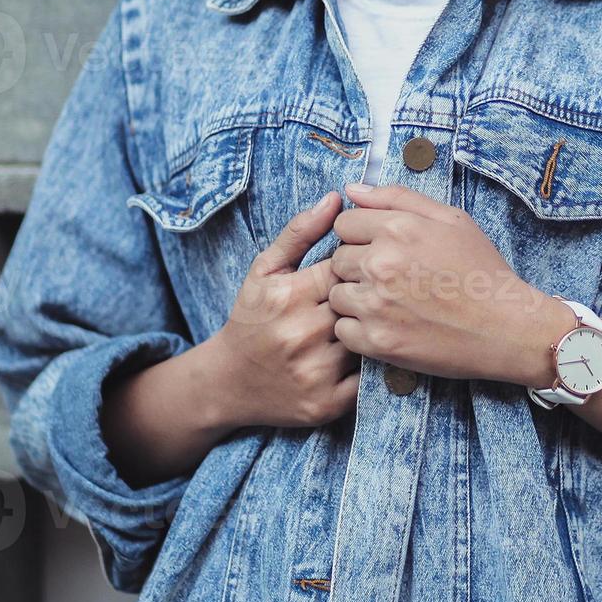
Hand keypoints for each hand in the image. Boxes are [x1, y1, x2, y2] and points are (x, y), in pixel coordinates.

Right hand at [200, 191, 360, 427]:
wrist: (228, 383)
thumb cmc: (252, 318)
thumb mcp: (265, 270)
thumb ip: (300, 233)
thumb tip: (336, 198)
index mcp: (289, 295)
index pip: (347, 269)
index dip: (356, 270)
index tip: (355, 275)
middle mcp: (301, 333)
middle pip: (361, 303)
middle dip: (368, 300)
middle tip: (369, 300)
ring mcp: (315, 371)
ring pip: (369, 339)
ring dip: (373, 331)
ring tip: (367, 326)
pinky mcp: (327, 403)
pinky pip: (370, 378)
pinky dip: (373, 366)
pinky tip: (366, 355)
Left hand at [327, 183, 570, 385]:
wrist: (506, 328)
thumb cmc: (482, 271)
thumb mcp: (452, 220)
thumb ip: (398, 198)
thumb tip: (351, 190)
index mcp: (398, 229)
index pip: (343, 225)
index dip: (361, 237)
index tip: (383, 251)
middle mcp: (381, 264)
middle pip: (337, 260)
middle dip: (358, 267)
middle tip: (391, 280)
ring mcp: (376, 305)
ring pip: (337, 295)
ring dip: (356, 298)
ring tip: (390, 304)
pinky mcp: (377, 341)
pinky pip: (344, 330)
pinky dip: (360, 330)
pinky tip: (388, 326)